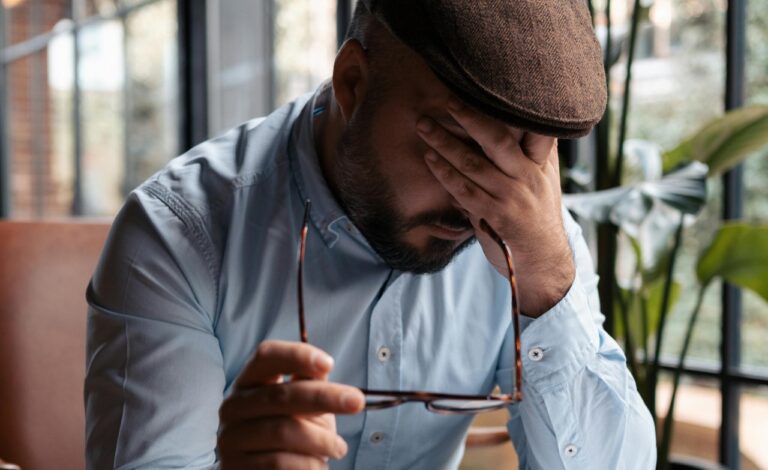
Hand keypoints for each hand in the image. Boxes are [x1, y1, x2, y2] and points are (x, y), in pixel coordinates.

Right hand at [218, 340, 364, 468]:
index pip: (266, 356)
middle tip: (357, 402)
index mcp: (249, 380)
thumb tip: (322, 366)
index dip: (297, 355)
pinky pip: (280, 463)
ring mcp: (230, 438)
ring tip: (339, 448)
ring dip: (321, 440)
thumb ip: (308, 383)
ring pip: (283, 432)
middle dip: (325, 397)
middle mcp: (234, 406)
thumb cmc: (289, 430)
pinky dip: (309, 465)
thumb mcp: (301, 403)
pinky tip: (320, 466)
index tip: (329, 364)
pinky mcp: (236, 468)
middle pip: (281, 395)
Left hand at [417, 99, 574, 316]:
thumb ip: (530, 155)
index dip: (507, 106)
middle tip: (444, 99)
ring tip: (424, 126)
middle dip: (468, 116)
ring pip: (473, 164)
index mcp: (540, 164)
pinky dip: (445, 174)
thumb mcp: (544, 183)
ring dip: (445, 143)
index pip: (528, 127)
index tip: (482, 86)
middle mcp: (528, 176)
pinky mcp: (496, 217)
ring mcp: (512, 197)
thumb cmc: (538, 219)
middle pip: (496, 138)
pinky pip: (464, 191)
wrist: (544, 263)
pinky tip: (430, 160)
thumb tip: (513, 124)